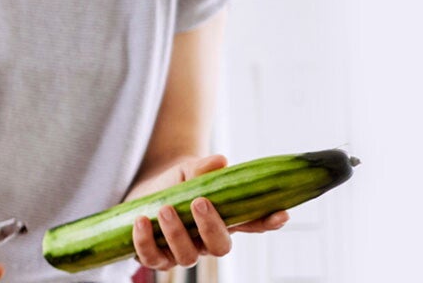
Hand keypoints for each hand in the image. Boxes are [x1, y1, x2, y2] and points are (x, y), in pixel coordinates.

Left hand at [127, 155, 291, 269]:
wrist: (144, 191)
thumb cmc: (176, 183)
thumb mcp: (188, 170)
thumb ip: (202, 168)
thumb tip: (220, 162)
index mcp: (224, 220)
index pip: (252, 224)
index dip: (268, 222)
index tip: (281, 214)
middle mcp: (206, 241)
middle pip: (220, 247)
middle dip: (211, 227)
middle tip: (200, 202)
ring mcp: (182, 251)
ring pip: (187, 257)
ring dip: (176, 234)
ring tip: (165, 208)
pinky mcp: (156, 256)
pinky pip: (153, 259)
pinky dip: (145, 241)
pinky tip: (141, 221)